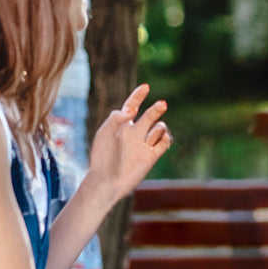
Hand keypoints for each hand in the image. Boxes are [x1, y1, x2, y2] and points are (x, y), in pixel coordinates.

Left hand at [88, 85, 172, 203]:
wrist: (107, 181)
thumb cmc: (102, 157)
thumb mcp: (105, 133)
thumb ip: (117, 118)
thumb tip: (133, 111)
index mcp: (121, 125)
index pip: (132, 105)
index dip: (139, 95)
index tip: (146, 87)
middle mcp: (134, 133)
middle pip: (150, 115)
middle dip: (157, 109)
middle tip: (162, 104)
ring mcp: (143, 144)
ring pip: (159, 128)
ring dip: (160, 126)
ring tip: (155, 131)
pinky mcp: (151, 156)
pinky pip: (164, 142)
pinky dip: (165, 138)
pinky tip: (161, 139)